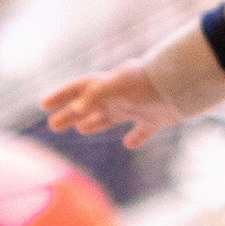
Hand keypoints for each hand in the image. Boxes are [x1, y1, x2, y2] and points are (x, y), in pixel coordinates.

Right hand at [42, 64, 178, 151]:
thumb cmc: (147, 81)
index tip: (44, 105)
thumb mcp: (118, 85)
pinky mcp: (155, 119)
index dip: (61, 96)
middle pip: (88, 106)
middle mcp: (119, 96)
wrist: (180, 84)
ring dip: (94, 123)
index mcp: (107, 86)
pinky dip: (135, 138)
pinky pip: (142, 130)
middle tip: (53, 125)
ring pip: (109, 117)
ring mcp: (136, 107)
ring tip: (81, 129)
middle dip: (70, 114)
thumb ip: (97, 96)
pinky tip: (129, 144)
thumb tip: (79, 111)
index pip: (78, 89)